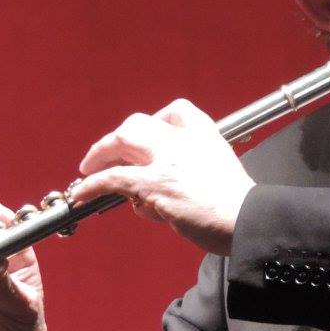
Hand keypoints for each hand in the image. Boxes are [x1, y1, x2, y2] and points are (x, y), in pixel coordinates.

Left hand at [71, 98, 253, 255]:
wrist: (248, 220)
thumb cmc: (238, 206)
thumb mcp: (221, 173)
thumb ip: (191, 172)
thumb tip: (154, 195)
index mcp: (205, 134)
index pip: (176, 111)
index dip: (156, 121)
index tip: (147, 135)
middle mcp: (183, 140)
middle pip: (139, 124)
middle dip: (117, 138)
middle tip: (107, 154)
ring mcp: (166, 160)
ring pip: (121, 142)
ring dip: (99, 156)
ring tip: (87, 170)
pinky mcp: (153, 184)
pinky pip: (113, 178)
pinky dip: (92, 184)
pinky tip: (81, 194)